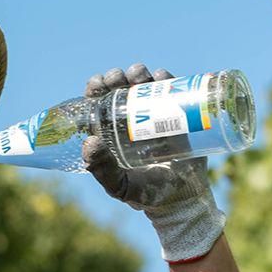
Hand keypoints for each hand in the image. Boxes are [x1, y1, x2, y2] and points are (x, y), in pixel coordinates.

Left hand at [81, 62, 225, 263]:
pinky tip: (161, 77)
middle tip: (118, 79)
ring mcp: (156, 113)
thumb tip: (89, 141)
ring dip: (139, 73)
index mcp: (111, 132)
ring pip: (144, 84)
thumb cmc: (146, 194)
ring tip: (139, 78)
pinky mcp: (180, 113)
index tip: (98, 84)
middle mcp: (131, 119)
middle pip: (120, 88)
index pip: (99, 103)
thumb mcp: (119, 185)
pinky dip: (167, 78)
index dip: (96, 88)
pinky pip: (173, 89)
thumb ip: (102, 170)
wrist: (182, 198)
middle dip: (117, 77)